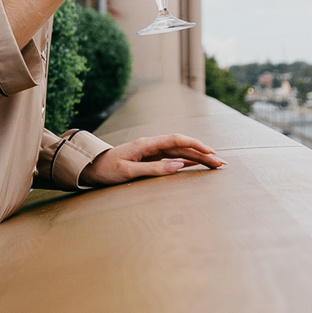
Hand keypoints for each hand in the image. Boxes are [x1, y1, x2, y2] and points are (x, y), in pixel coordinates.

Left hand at [85, 132, 221, 185]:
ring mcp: (151, 151)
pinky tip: (196, 164)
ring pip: (179, 152)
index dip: (196, 145)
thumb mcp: (128, 172)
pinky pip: (172, 158)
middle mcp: (151, 145)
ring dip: (197, 157)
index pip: (176, 140)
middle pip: (182, 146)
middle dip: (203, 153)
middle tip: (222, 164)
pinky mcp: (150, 158)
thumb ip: (153, 169)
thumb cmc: (106, 170)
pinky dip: (186, 161)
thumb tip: (178, 166)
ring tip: (216, 165)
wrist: (89, 167)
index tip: (211, 153)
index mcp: (146, 144)